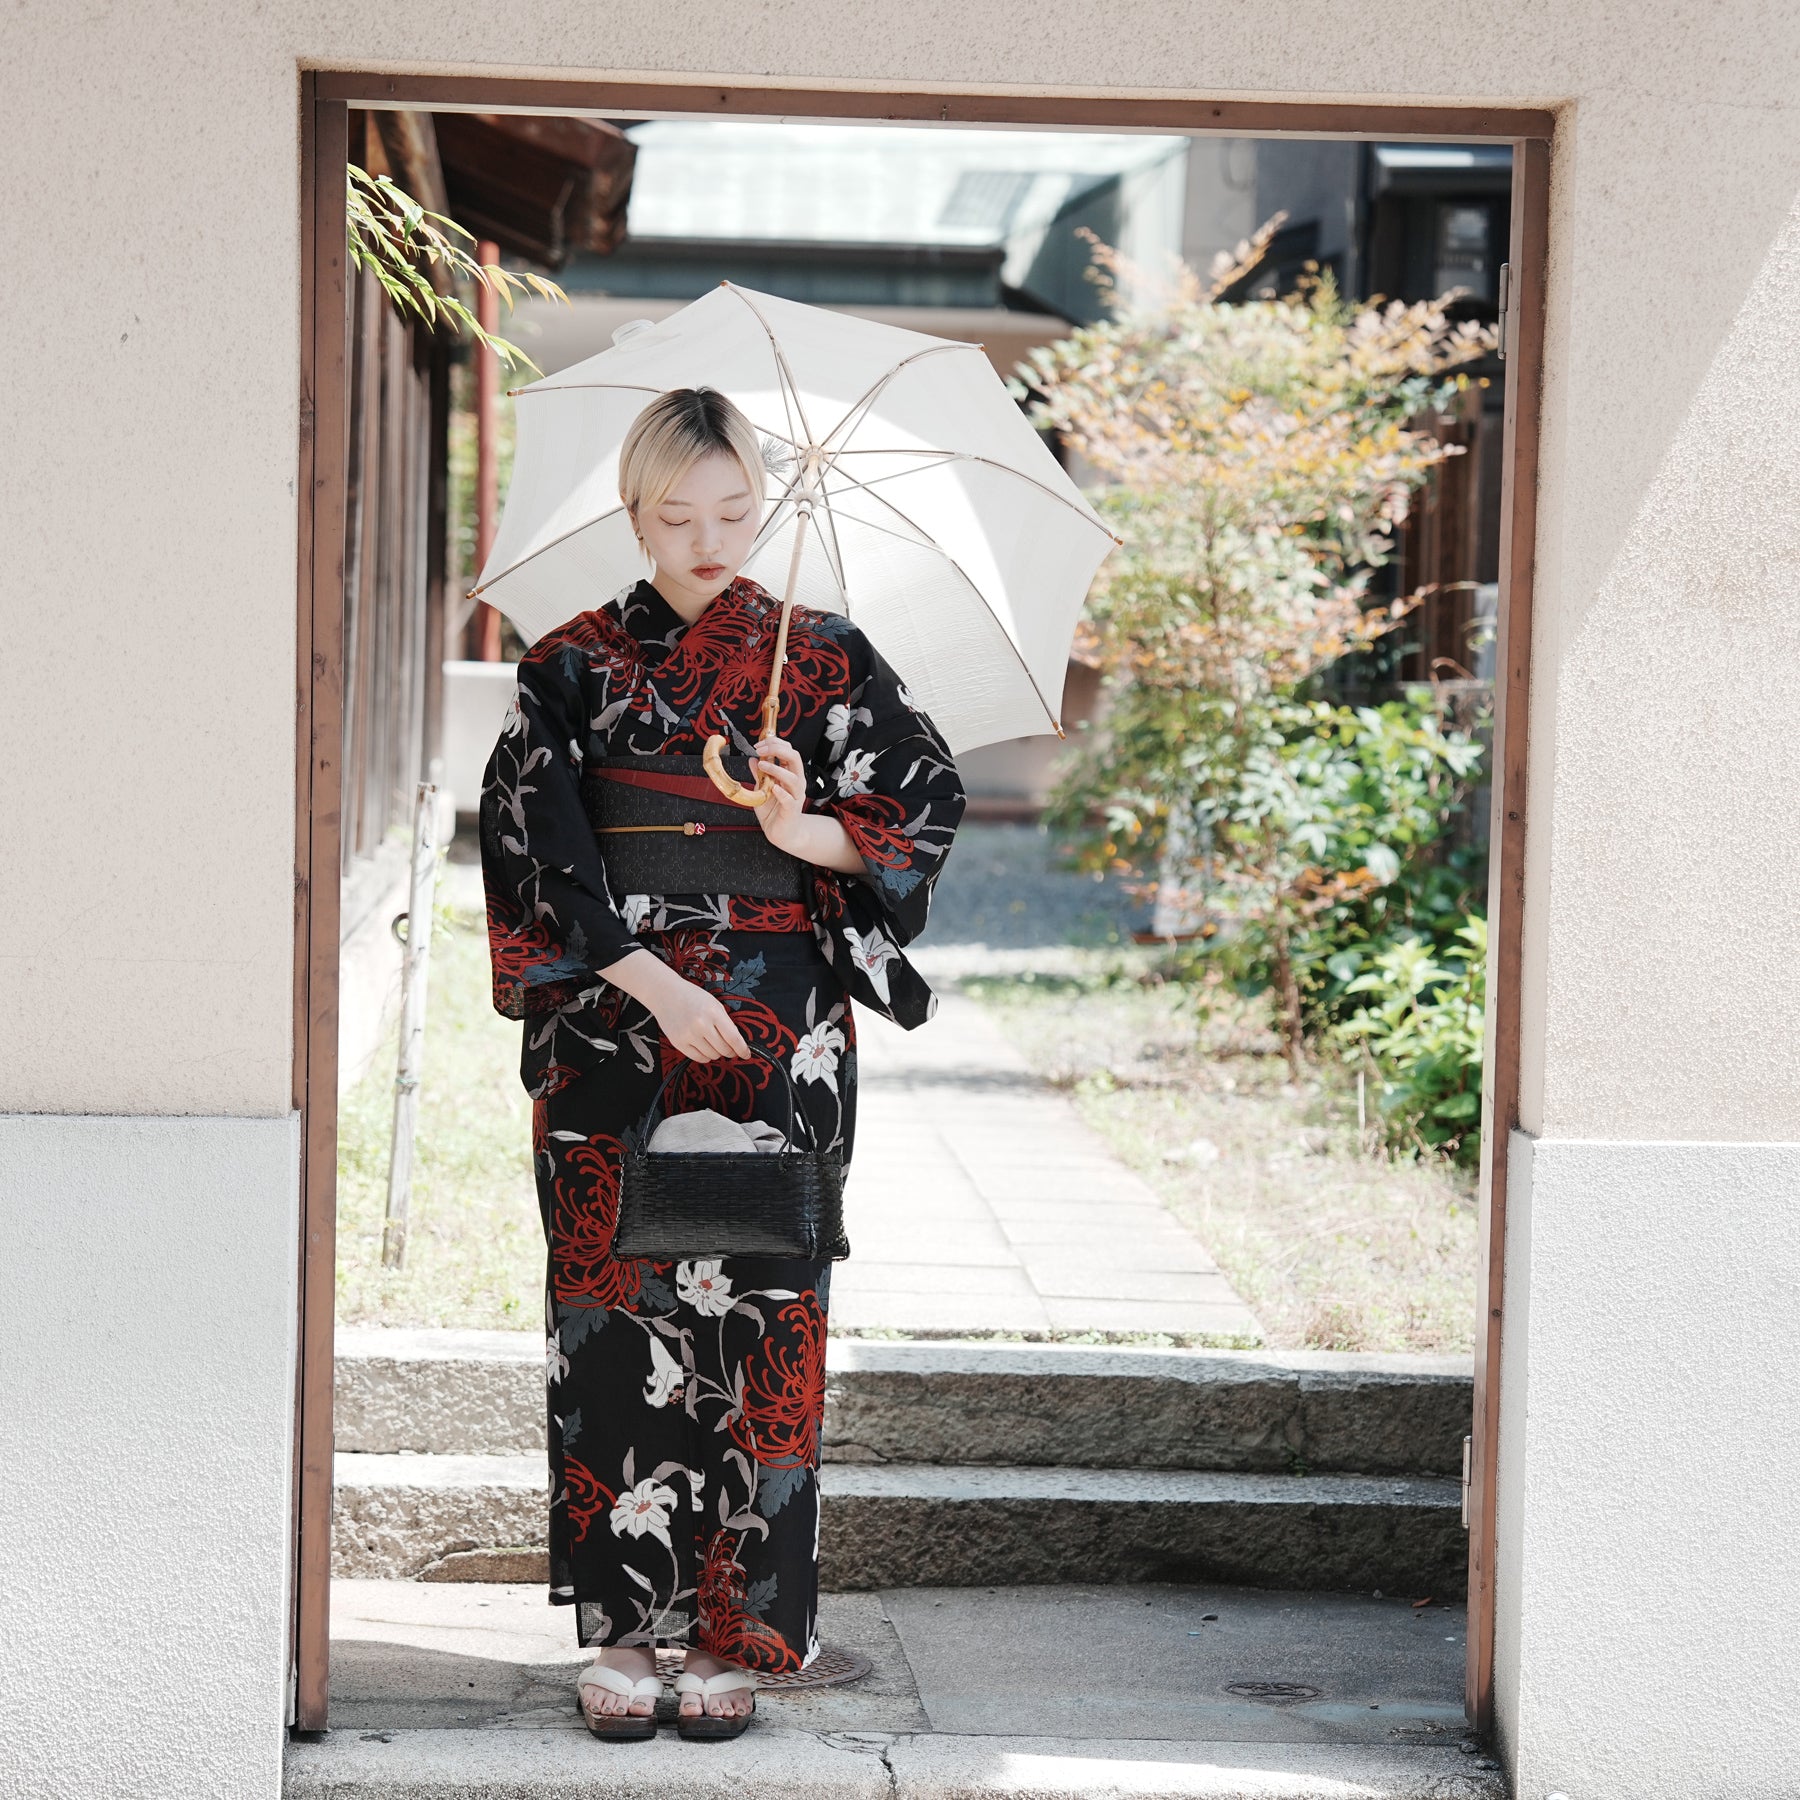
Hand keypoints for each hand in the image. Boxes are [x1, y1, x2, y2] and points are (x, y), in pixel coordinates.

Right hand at [602, 949, 749, 1061]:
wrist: (666, 994)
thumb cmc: (692, 997)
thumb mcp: (714, 1004)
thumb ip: (725, 1022)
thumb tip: (736, 1042)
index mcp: (714, 1013)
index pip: (733, 1038)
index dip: (742, 1049)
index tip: (746, 1054)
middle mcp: (701, 1025)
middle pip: (724, 1049)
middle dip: (730, 1051)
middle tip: (730, 1049)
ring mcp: (688, 1035)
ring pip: (712, 1055)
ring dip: (717, 1053)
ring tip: (714, 1044)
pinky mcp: (678, 1042)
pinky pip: (698, 1058)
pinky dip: (705, 1056)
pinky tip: (705, 1049)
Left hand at [750, 736, 808, 852]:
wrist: (781, 833)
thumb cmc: (774, 811)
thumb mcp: (762, 789)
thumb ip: (759, 775)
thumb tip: (753, 760)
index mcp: (790, 774)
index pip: (788, 751)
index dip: (775, 743)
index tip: (759, 744)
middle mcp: (795, 783)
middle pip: (794, 758)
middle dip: (778, 750)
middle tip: (760, 750)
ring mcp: (795, 796)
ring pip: (794, 778)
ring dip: (777, 769)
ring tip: (763, 766)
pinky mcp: (792, 811)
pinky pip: (790, 800)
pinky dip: (782, 793)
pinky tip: (774, 788)